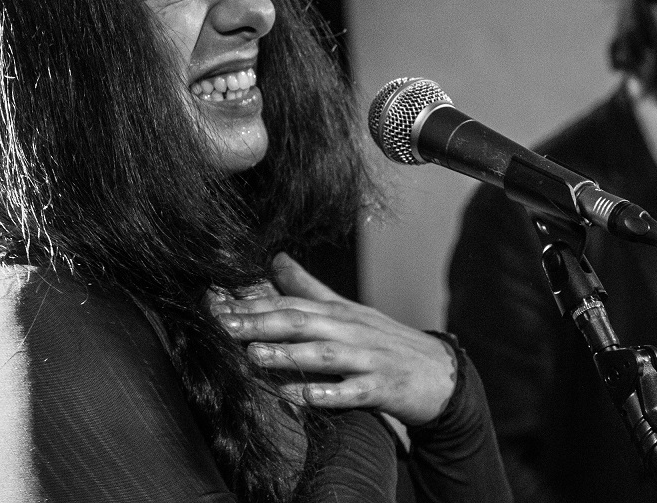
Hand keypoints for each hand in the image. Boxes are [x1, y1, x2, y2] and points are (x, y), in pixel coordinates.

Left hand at [207, 252, 457, 425]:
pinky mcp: (382, 388)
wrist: (440, 373)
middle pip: (302, 323)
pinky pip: (354, 392)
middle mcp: (351, 331)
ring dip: (289, 355)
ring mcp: (368, 359)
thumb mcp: (349, 310)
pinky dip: (330, 394)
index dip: (253, 305)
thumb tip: (276, 258)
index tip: (216, 307)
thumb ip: (309, 288)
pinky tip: (306, 397)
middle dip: (260, 324)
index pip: (290, 303)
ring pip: (324, 355)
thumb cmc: (386, 342)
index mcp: (339, 313)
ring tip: (256, 356)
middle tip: (224, 328)